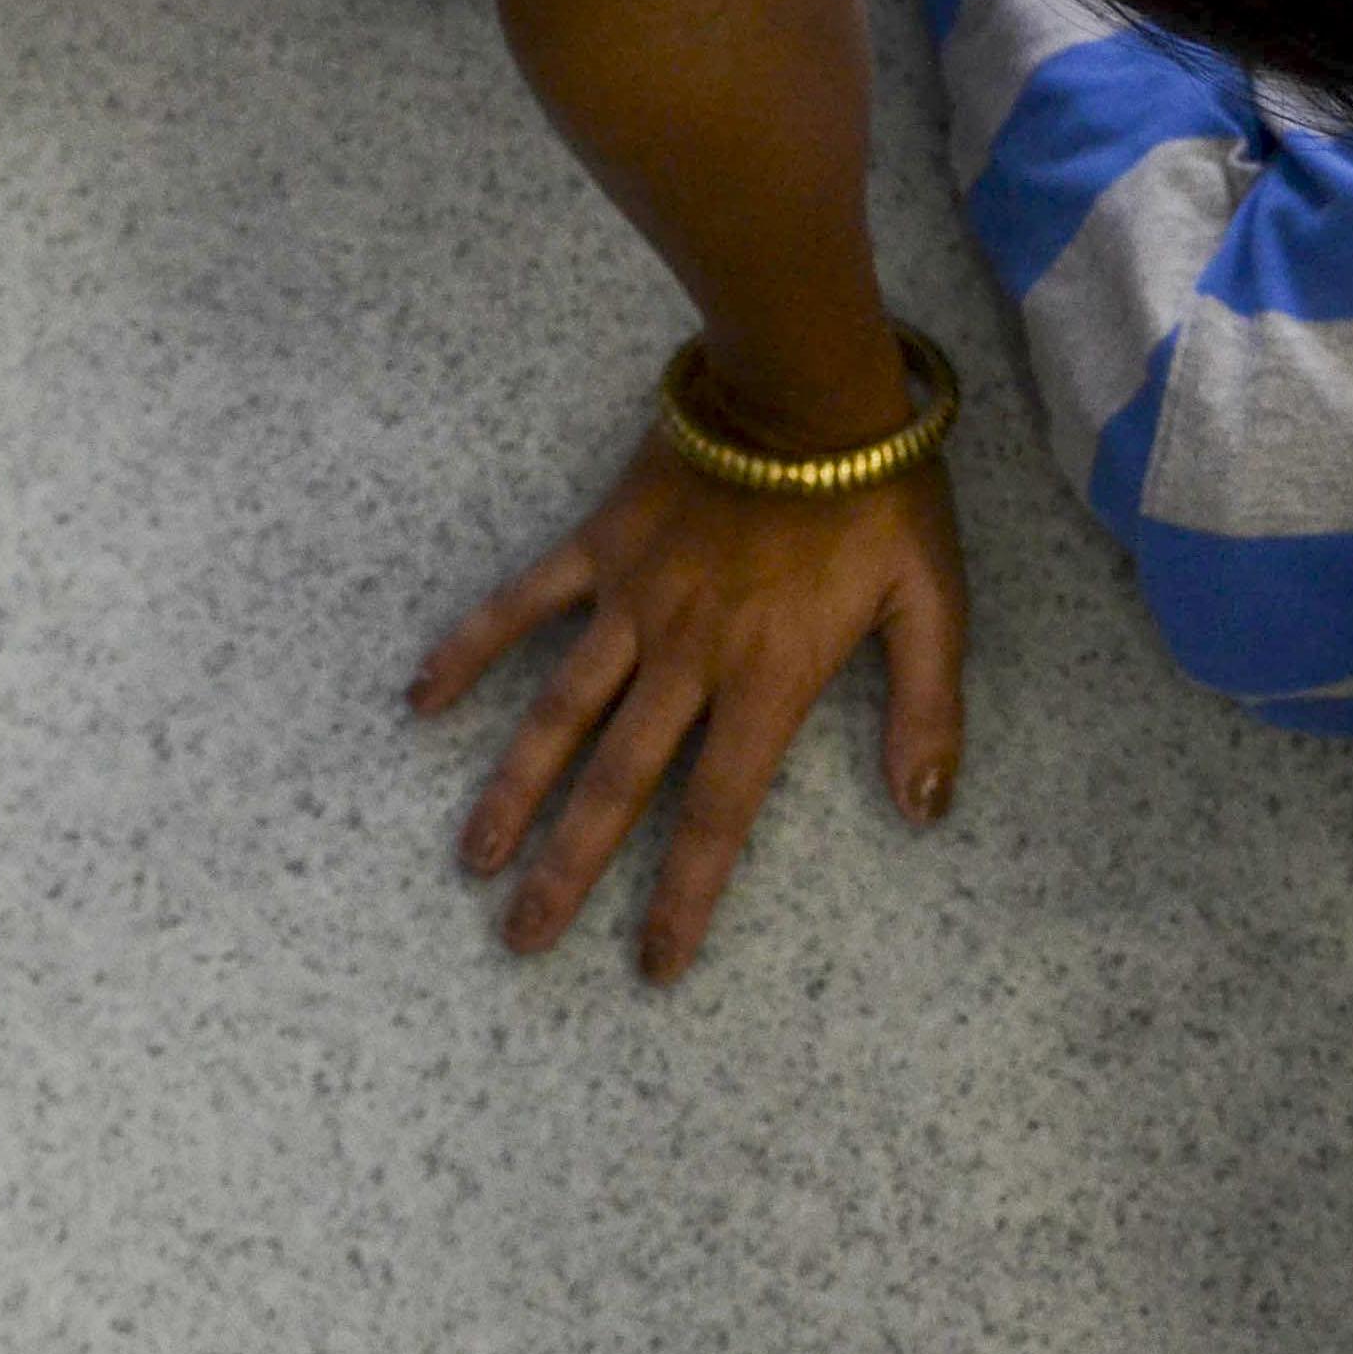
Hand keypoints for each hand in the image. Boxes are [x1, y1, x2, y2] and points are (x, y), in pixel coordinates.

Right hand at [413, 424, 968, 982]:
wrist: (812, 387)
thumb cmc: (881, 496)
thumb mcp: (933, 605)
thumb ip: (928, 710)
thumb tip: (926, 811)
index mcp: (768, 682)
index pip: (720, 814)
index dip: (685, 896)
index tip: (652, 966)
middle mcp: (688, 658)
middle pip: (618, 784)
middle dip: (570, 871)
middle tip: (522, 942)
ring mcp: (634, 603)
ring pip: (559, 714)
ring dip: (512, 791)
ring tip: (473, 859)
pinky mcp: (602, 547)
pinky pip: (523, 604)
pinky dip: (470, 649)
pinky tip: (419, 700)